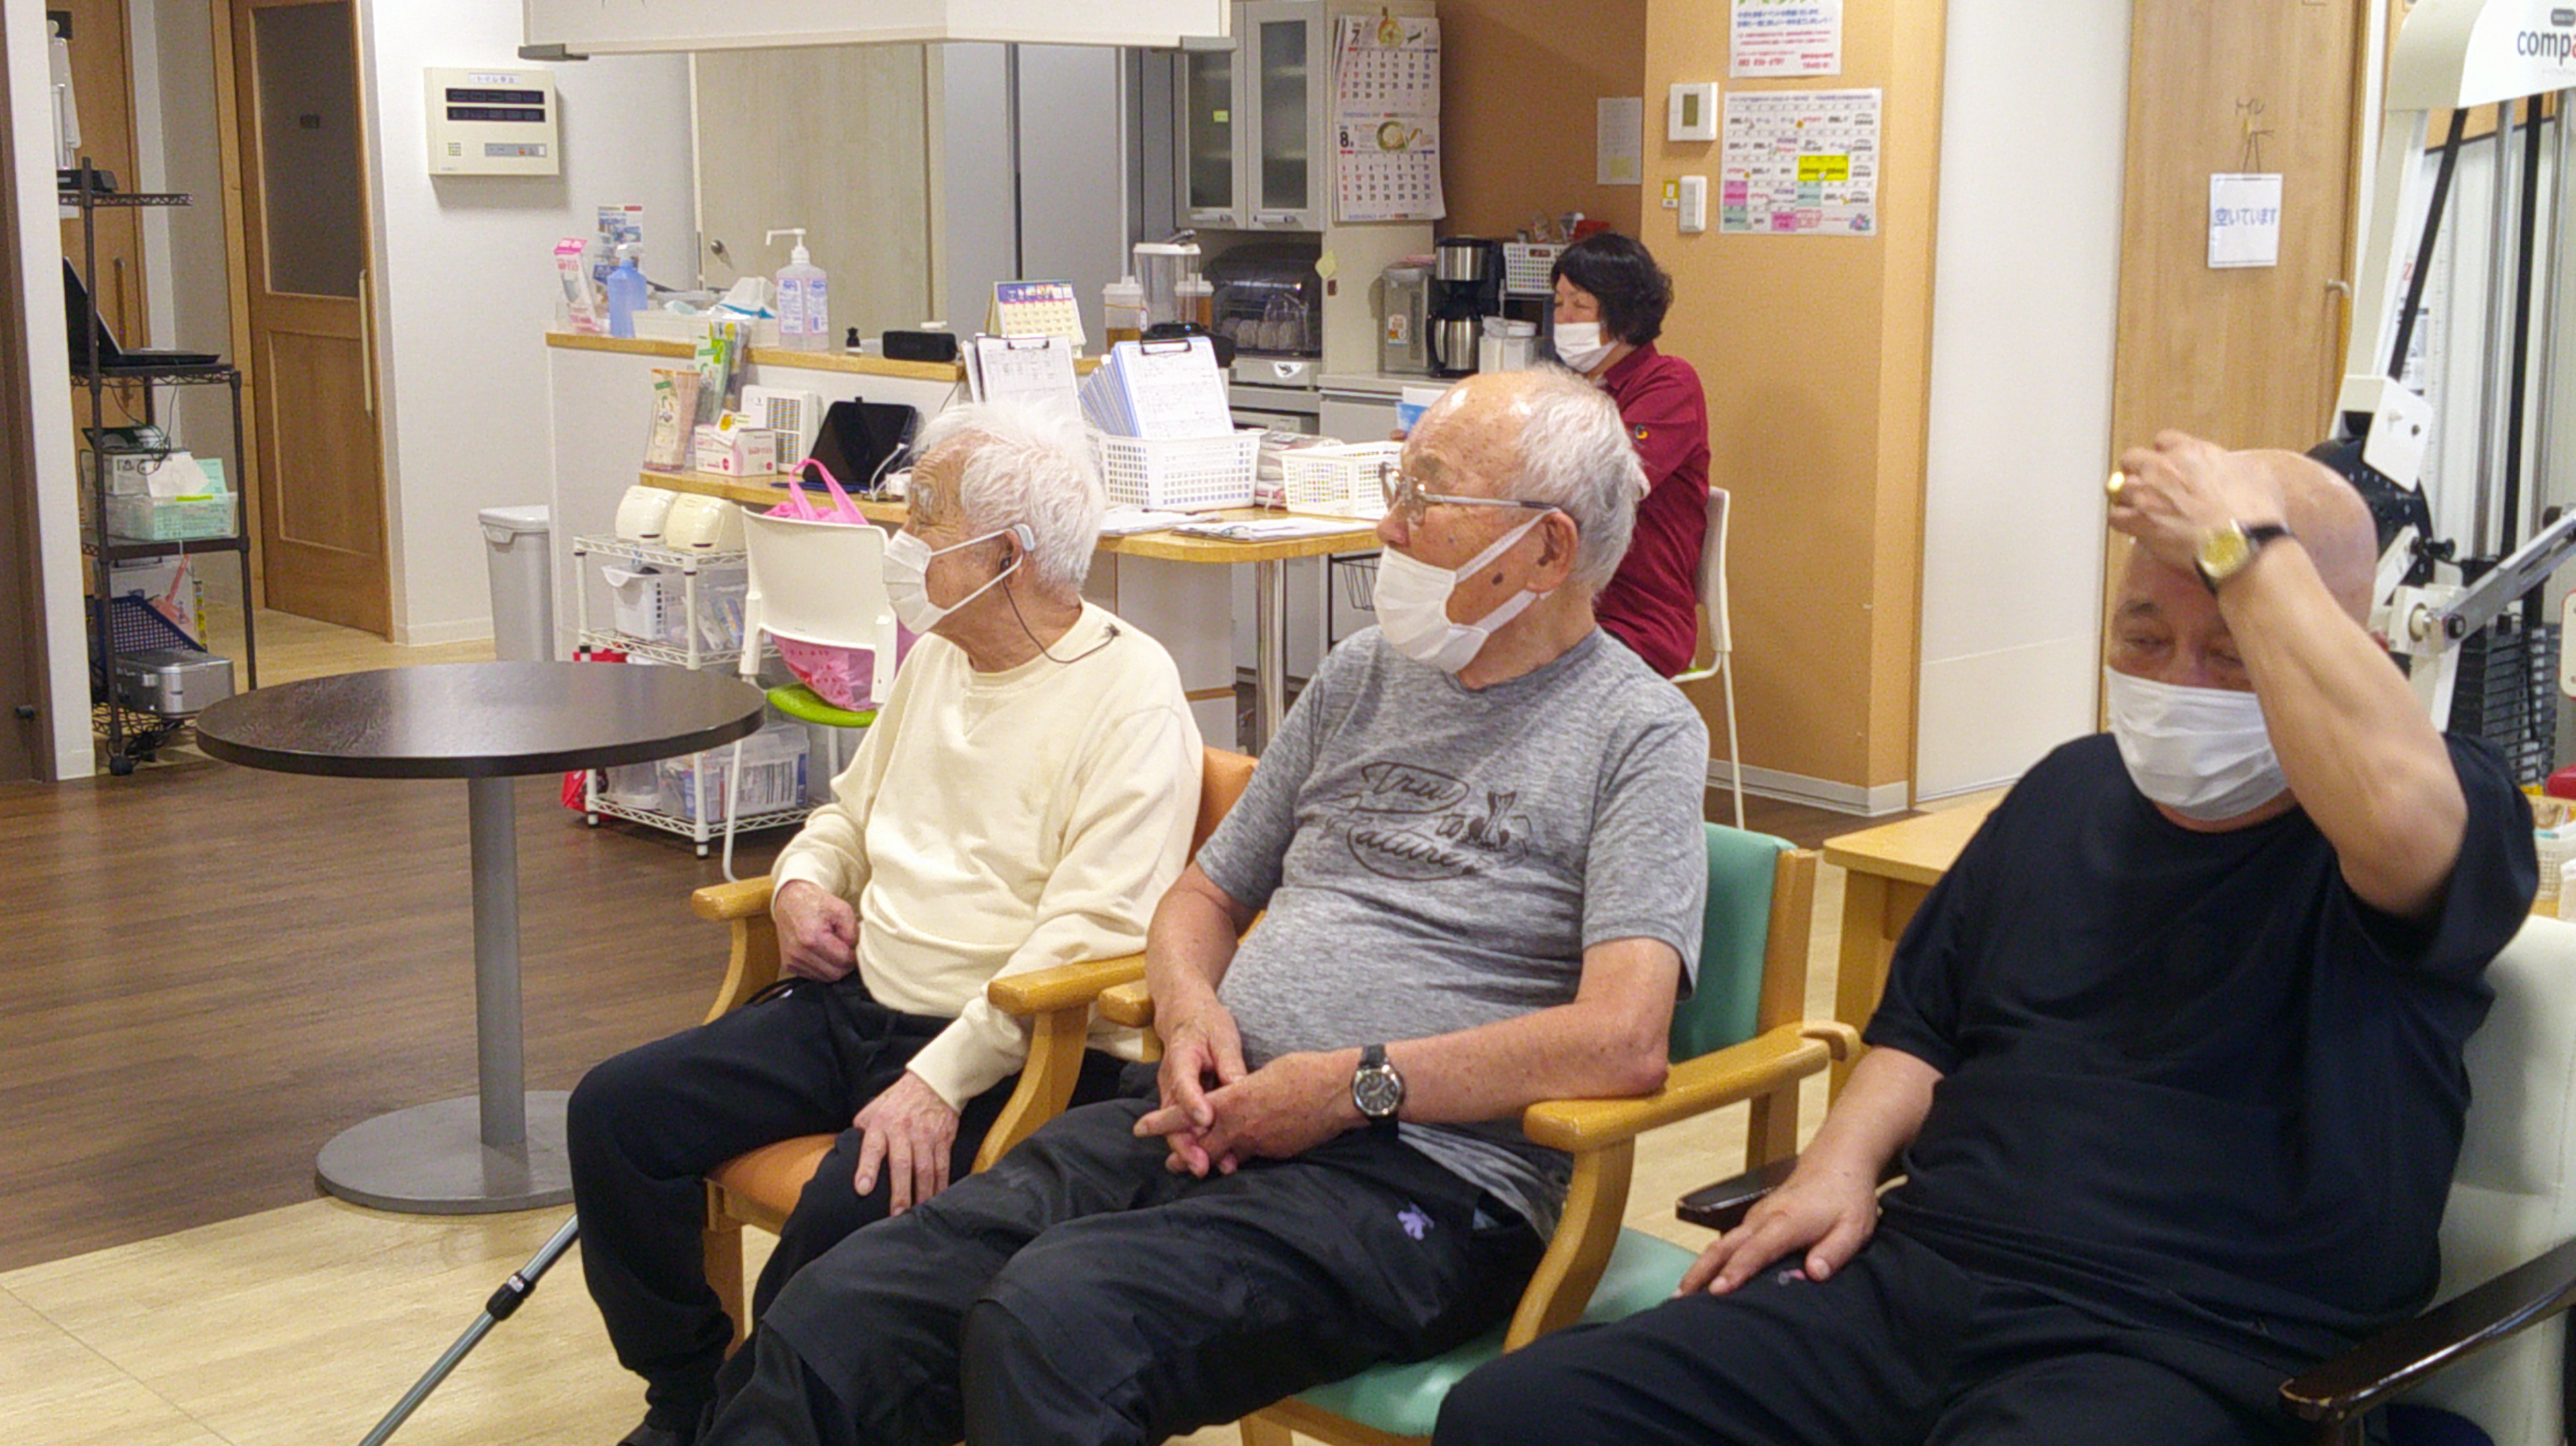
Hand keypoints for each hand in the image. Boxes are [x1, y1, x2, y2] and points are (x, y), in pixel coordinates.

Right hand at [773, 879, 858, 981]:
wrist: (789, 901)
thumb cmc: (817, 903)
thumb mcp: (841, 909)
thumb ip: (852, 931)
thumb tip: (854, 950)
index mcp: (812, 939)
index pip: (843, 961)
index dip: (854, 956)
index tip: (856, 948)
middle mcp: (799, 954)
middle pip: (835, 974)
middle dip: (846, 966)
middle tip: (849, 952)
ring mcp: (792, 961)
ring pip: (825, 978)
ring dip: (834, 968)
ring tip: (836, 952)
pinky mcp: (788, 965)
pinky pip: (813, 976)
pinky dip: (823, 969)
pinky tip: (824, 955)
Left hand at [851, 1071, 959, 1213]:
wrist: (934, 1083)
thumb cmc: (899, 1100)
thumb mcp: (874, 1108)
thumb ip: (861, 1129)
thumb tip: (846, 1149)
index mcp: (882, 1124)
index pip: (872, 1147)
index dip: (867, 1168)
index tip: (862, 1189)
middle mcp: (904, 1131)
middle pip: (902, 1164)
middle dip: (899, 1191)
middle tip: (896, 1214)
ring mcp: (926, 1136)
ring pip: (925, 1169)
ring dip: (922, 1194)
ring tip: (917, 1213)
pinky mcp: (944, 1140)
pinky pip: (943, 1167)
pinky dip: (941, 1185)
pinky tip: (936, 1199)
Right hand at [1133, 1000, 1247, 1175]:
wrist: (1186, 1014)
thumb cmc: (1207, 1023)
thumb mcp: (1223, 1037)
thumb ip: (1230, 1064)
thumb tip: (1242, 1090)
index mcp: (1181, 1057)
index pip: (1183, 1083)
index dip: (1192, 1104)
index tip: (1206, 1121)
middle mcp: (1171, 1080)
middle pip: (1172, 1117)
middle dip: (1186, 1145)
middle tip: (1203, 1166)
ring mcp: (1173, 1093)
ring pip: (1176, 1127)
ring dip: (1192, 1150)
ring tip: (1213, 1168)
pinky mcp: (1182, 1102)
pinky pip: (1185, 1126)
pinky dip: (1199, 1144)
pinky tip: (1220, 1158)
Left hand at [1171, 1050, 1354, 1172]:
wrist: (1340, 1091)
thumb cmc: (1304, 1071)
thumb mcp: (1264, 1073)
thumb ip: (1242, 1088)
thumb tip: (1237, 1094)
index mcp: (1234, 1100)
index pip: (1188, 1113)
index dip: (1163, 1122)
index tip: (1140, 1128)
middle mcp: (1242, 1125)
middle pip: (1202, 1147)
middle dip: (1185, 1155)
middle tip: (1170, 1164)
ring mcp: (1261, 1142)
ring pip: (1228, 1155)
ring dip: (1214, 1160)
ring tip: (1202, 1167)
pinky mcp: (1278, 1152)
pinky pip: (1254, 1155)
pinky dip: (1245, 1154)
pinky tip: (1245, 1154)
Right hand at [1675, 1161, 1880, 1296]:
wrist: (1838, 1160)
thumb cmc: (1847, 1197)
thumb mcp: (1854, 1228)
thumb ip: (1834, 1252)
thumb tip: (1814, 1273)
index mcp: (1786, 1222)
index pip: (1755, 1250)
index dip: (1735, 1272)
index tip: (1717, 1291)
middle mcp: (1764, 1218)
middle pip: (1724, 1246)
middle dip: (1700, 1272)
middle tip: (1679, 1298)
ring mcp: (1757, 1216)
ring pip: (1721, 1242)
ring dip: (1700, 1266)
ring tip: (1682, 1293)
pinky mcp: (1757, 1217)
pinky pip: (1729, 1239)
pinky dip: (1712, 1257)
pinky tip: (1707, 1274)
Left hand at [2108, 431, 2287, 573]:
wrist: (2244, 546)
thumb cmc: (2257, 512)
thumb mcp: (2256, 472)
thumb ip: (2232, 462)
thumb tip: (2229, 464)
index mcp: (2192, 452)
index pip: (2164, 440)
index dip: (2164, 455)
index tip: (2169, 467)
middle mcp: (2164, 469)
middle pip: (2132, 459)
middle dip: (2137, 471)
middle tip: (2147, 488)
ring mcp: (2148, 496)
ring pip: (2119, 488)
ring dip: (2127, 498)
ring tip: (2140, 510)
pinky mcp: (2139, 523)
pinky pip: (2115, 517)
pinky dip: (2123, 522)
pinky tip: (2134, 528)